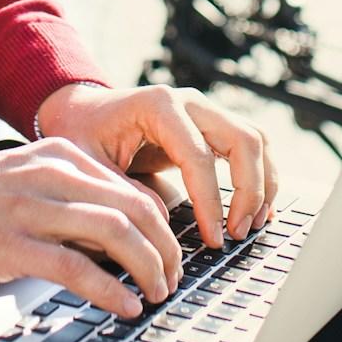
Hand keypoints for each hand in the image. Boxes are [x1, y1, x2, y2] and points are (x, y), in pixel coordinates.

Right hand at [0, 138, 179, 319]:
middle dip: (164, 248)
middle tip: (173, 278)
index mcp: (56, 154)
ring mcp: (28, 207)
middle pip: (132, 207)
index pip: (130, 188)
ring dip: (146, 267)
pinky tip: (123, 305)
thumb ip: (68, 200)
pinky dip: (108, 288)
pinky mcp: (8, 244)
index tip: (171, 255)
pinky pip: (75, 266)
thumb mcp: (23, 184)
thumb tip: (120, 236)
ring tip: (156, 293)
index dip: (162, 226)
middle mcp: (48, 173)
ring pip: (113, 232)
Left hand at [33, 83, 276, 247]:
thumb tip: (161, 223)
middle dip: (250, 190)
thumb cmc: (80, 134)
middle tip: (238, 233)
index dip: (211, 203)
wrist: (79, 110)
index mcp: (158, 105)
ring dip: (262, 183)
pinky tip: (257, 209)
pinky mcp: (209, 126)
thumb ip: (121, 189)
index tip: (214, 239)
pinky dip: (259, 175)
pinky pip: (248, 145)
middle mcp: (189, 102)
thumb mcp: (86, 163)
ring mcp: (203, 110)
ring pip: (254, 140)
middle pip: (243, 140)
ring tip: (252, 224)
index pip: (199, 157)